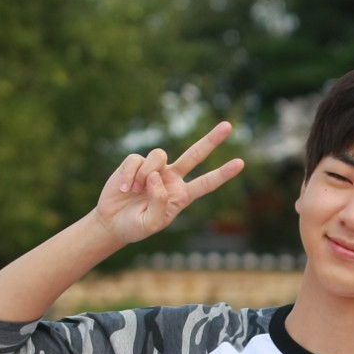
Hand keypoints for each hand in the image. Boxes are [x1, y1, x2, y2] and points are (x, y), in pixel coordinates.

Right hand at [90, 121, 244, 245]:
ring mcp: (155, 169)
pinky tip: (125, 189)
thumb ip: (159, 202)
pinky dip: (130, 175)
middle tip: (228, 126)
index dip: (222, 174)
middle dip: (211, 140)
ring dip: (145, 174)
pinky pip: (137, 160)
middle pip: (195, 155)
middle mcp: (172, 178)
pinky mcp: (136, 163)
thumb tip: (157, 176)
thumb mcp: (151, 223)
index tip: (240, 163)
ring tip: (134, 191)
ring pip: (159, 156)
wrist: (112, 222)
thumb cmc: (135, 226)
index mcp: (181, 196)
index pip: (206, 183)